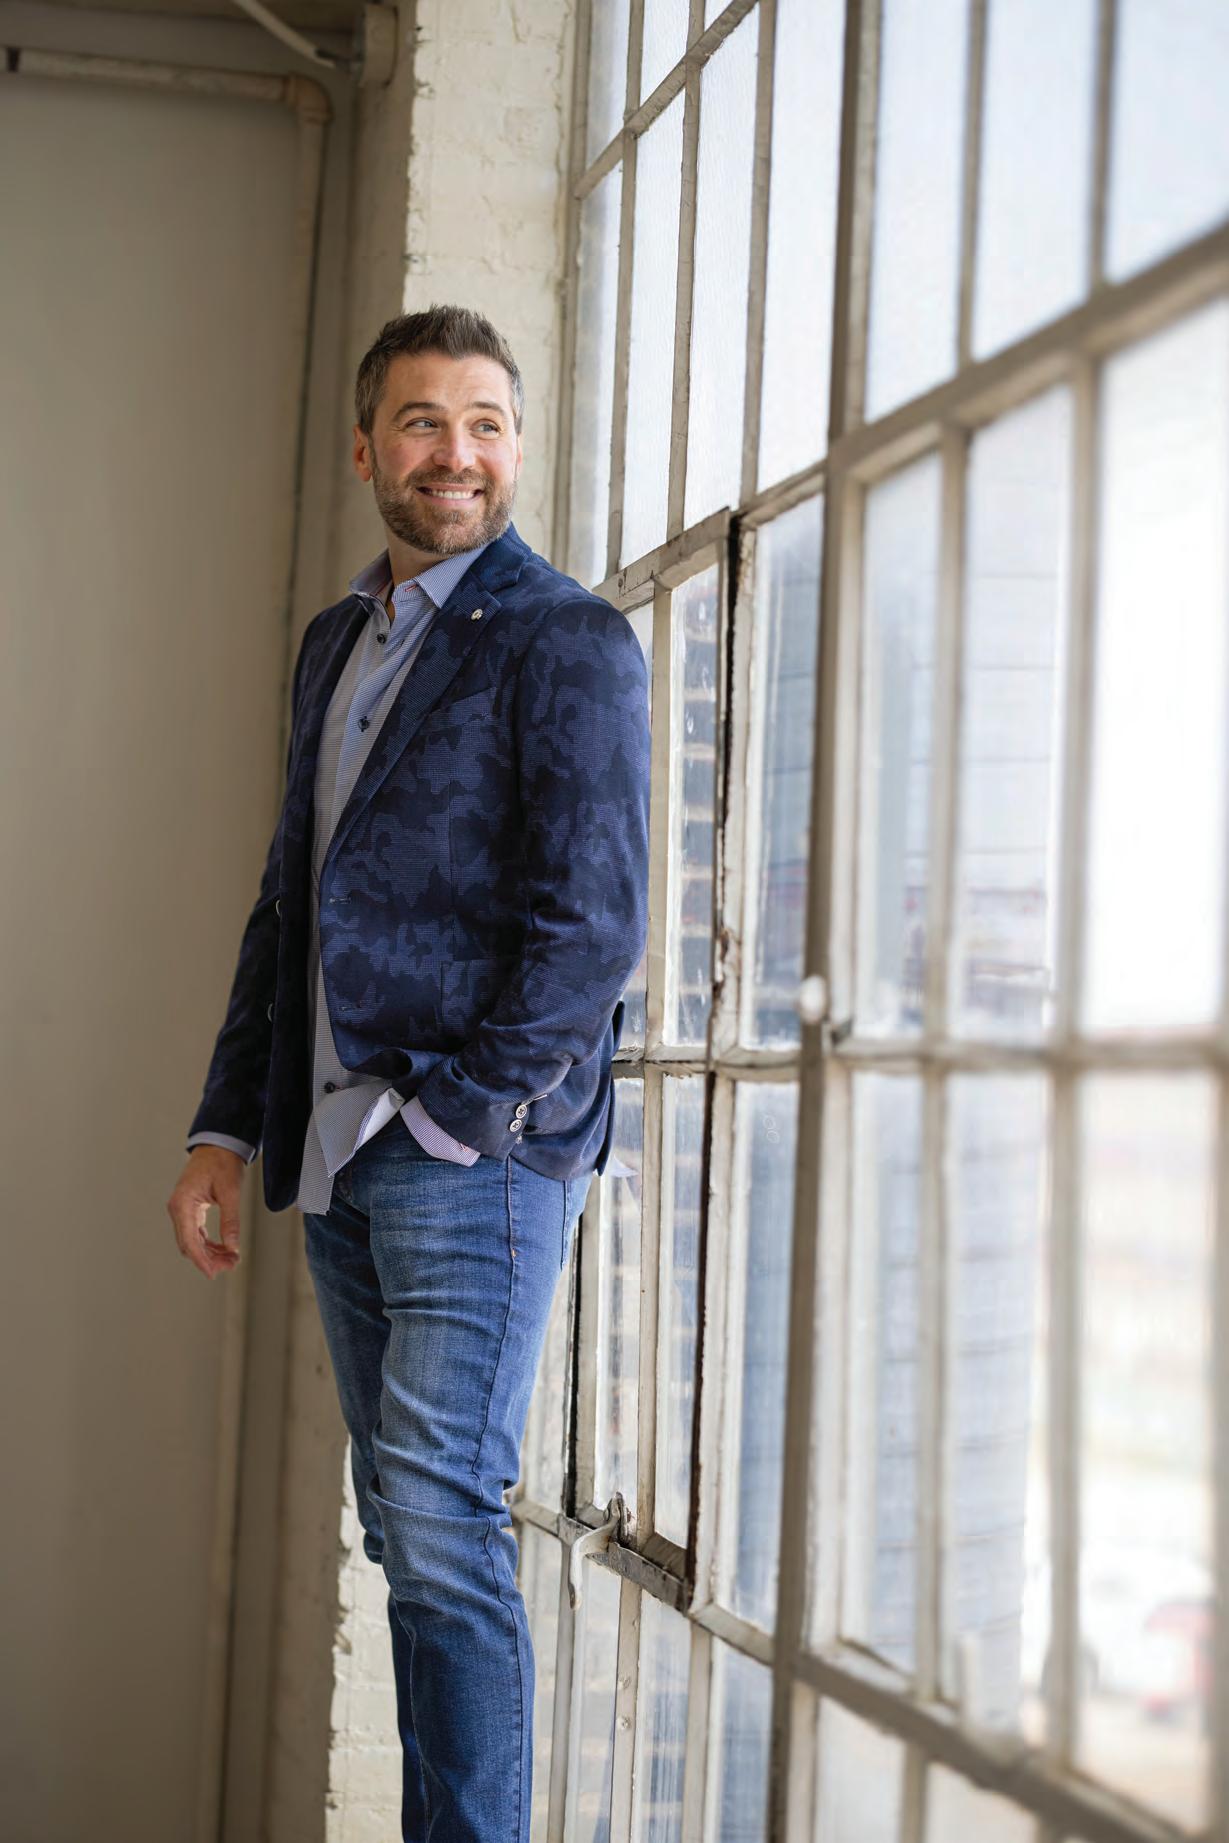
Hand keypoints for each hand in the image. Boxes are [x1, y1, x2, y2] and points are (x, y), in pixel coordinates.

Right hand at [166, 1146, 245, 1278]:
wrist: (218, 1145)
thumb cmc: (222, 1163)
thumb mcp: (230, 1192)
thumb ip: (230, 1220)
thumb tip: (232, 1247)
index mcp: (182, 1204)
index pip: (189, 1241)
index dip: (202, 1260)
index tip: (214, 1273)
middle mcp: (178, 1209)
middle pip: (189, 1245)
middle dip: (209, 1259)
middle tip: (232, 1264)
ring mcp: (182, 1210)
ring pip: (192, 1241)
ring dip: (210, 1252)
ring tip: (231, 1259)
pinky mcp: (189, 1210)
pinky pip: (196, 1233)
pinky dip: (209, 1243)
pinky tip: (224, 1249)